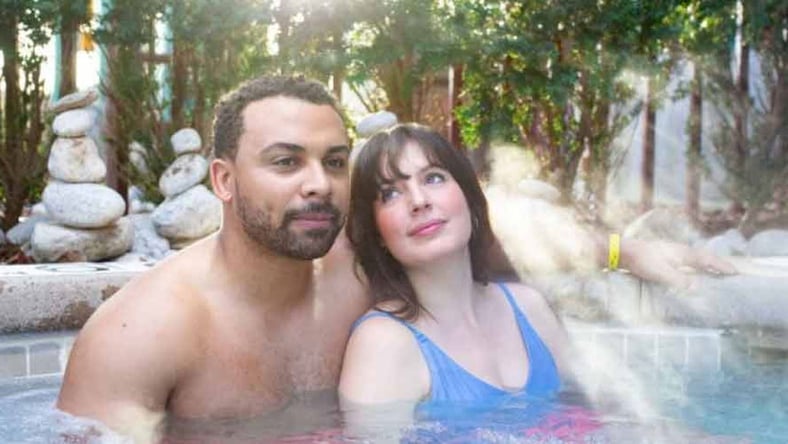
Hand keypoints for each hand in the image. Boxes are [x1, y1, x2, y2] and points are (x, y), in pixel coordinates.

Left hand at [619, 238, 736, 288]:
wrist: (622, 252)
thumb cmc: (641, 261)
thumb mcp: (660, 273)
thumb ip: (678, 280)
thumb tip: (697, 286)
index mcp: (682, 253)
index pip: (707, 259)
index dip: (721, 266)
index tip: (736, 272)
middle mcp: (679, 251)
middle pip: (703, 256)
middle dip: (717, 264)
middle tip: (731, 271)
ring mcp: (671, 252)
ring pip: (694, 258)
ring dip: (706, 264)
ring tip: (716, 272)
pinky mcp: (663, 256)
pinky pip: (686, 261)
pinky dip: (694, 266)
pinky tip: (691, 271)